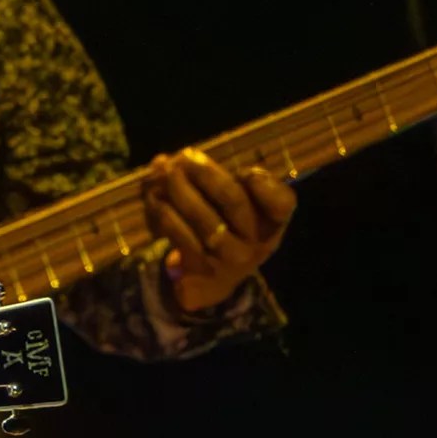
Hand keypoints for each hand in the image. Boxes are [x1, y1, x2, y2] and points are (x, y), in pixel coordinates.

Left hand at [142, 147, 294, 314]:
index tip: (246, 172)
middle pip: (233, 201)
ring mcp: (228, 258)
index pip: (281, 202)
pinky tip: (155, 197)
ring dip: (179, 191)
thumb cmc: (229, 228)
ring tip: (163, 172)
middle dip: (205, 174)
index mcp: (274, 221)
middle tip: (183, 157)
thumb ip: (222, 180)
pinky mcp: (201, 267)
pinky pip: (181, 235)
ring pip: (203, 219)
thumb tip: (181, 159)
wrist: (213, 279)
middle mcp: (258, 242)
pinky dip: (164, 213)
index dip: (264, 185)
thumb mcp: (241, 206)